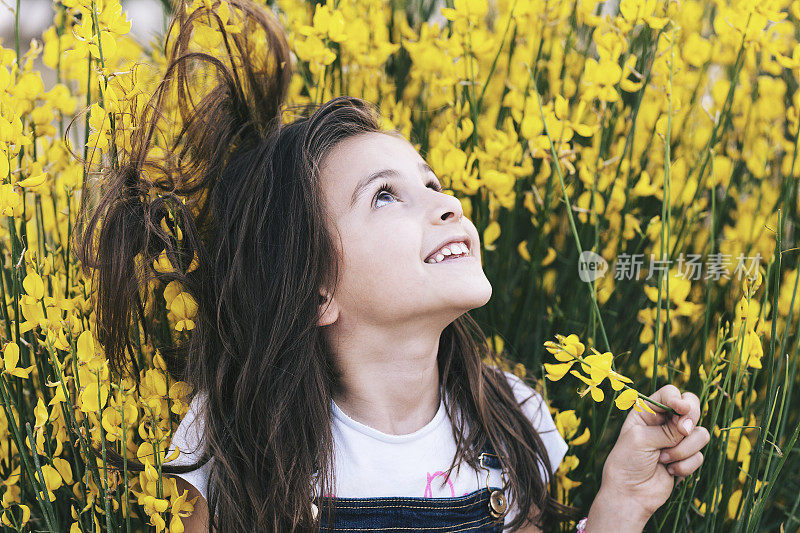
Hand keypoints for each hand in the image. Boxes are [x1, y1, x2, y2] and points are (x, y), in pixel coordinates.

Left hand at [598, 384, 709, 519]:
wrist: (630, 493)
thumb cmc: (627, 462)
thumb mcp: (642, 439)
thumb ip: (667, 430)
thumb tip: (690, 427)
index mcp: (647, 411)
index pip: (670, 394)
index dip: (679, 399)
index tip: (682, 409)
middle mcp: (664, 422)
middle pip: (692, 407)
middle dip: (691, 419)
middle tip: (682, 431)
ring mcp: (676, 440)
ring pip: (699, 434)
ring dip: (682, 449)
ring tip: (663, 459)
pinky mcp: (686, 458)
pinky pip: (699, 455)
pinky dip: (684, 465)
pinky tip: (668, 471)